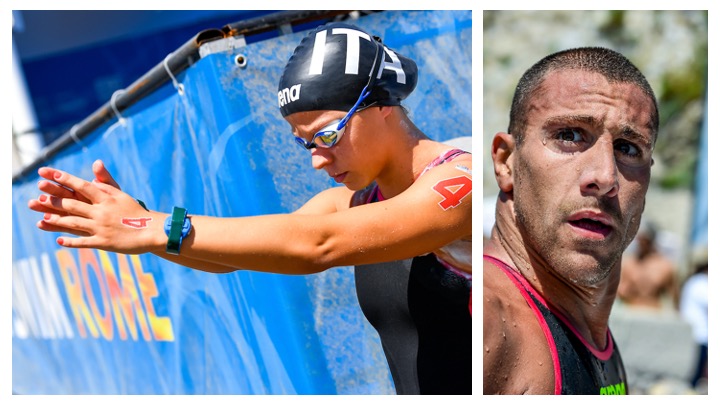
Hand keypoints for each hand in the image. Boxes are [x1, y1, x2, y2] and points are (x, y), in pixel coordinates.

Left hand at [28, 166, 162, 253]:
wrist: (153, 231)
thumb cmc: (137, 212)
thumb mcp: (122, 196)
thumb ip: (106, 184)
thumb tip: (94, 169)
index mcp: (106, 198)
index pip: (82, 186)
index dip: (66, 180)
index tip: (50, 174)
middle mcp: (101, 212)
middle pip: (73, 204)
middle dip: (54, 201)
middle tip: (38, 197)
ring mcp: (101, 228)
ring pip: (74, 223)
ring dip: (57, 221)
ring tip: (43, 219)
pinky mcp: (103, 242)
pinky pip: (83, 242)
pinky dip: (70, 242)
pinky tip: (59, 241)